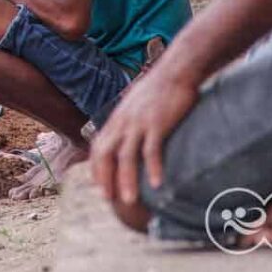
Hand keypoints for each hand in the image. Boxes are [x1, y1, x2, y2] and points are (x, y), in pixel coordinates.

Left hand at [90, 70, 198, 204]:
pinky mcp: (157, 123)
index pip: (98, 147)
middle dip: (105, 178)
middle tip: (109, 199)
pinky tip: (157, 184)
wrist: (175, 70)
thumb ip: (129, 121)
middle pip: (106, 154)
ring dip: (127, 180)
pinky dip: (153, 168)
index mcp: (117, 119)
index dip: (96, 168)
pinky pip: (152, 149)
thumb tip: (128, 136)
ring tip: (130, 201)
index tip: (99, 186)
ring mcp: (139, 123)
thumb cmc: (159, 89)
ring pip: (127, 156)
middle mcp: (123, 122)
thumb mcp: (135, 105)